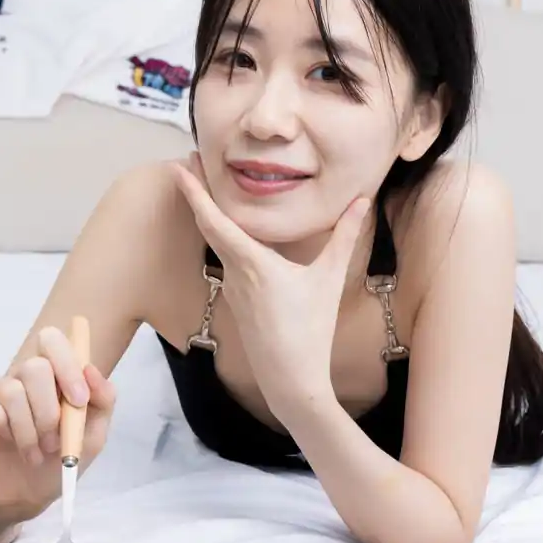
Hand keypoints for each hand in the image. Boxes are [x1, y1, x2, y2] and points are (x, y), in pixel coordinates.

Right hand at [0, 325, 117, 519]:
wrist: (21, 497)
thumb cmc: (56, 464)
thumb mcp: (91, 437)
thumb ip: (102, 401)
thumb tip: (91, 368)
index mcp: (53, 376)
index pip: (53, 341)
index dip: (68, 366)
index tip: (78, 401)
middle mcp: (22, 376)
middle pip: (35, 367)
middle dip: (48, 411)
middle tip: (54, 443)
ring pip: (12, 390)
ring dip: (27, 430)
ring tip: (34, 454)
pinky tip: (5, 441)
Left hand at [170, 155, 370, 417]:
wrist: (290, 378)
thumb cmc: (310, 330)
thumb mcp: (329, 279)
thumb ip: (344, 236)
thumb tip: (362, 200)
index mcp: (252, 263)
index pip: (215, 220)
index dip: (195, 191)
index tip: (180, 167)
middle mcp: (235, 272)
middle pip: (207, 226)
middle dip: (195, 193)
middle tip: (187, 163)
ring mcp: (233, 288)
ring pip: (215, 244)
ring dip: (207, 215)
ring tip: (205, 189)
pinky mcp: (237, 300)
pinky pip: (225, 260)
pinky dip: (220, 237)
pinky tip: (227, 231)